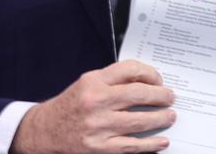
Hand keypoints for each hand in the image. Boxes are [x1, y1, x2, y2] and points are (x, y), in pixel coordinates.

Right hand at [10, 59, 175, 153]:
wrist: (44, 131)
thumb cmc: (71, 106)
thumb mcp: (88, 83)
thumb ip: (114, 80)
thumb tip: (147, 81)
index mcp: (93, 82)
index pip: (130, 70)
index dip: (151, 74)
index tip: (159, 80)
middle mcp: (96, 102)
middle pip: (139, 94)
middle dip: (161, 96)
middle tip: (170, 98)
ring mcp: (98, 126)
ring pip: (139, 121)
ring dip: (160, 118)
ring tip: (170, 116)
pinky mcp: (100, 148)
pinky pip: (132, 146)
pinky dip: (150, 144)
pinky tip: (161, 141)